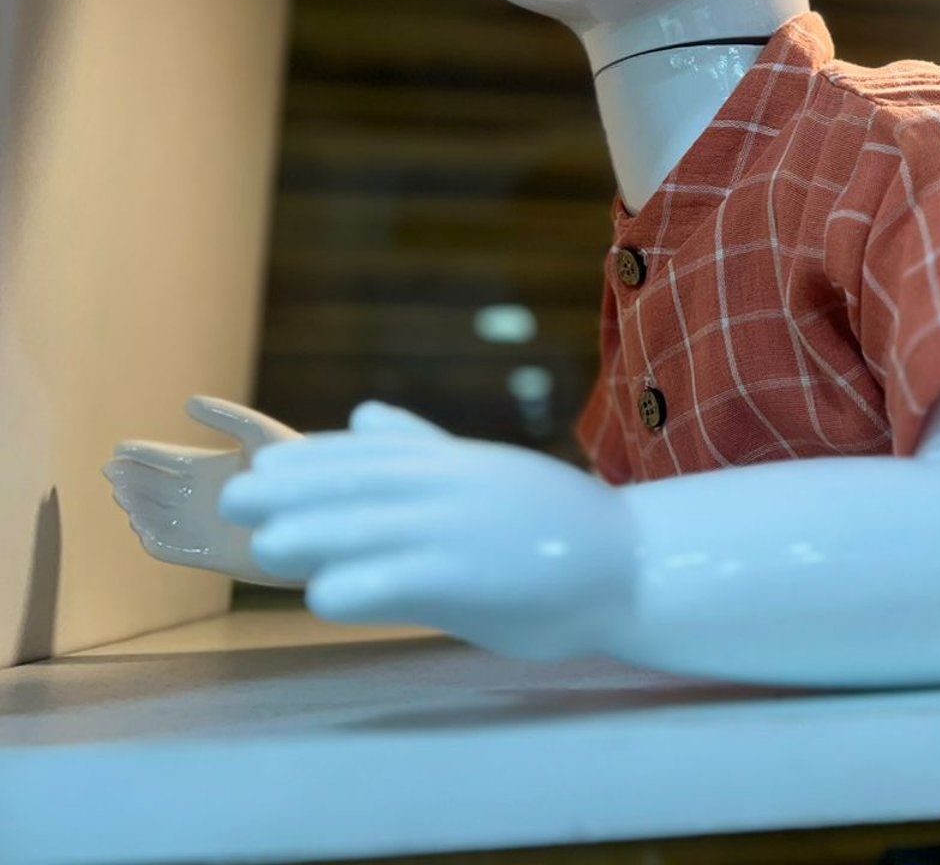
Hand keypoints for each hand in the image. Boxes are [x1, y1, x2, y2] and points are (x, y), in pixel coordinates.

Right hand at [104, 397, 304, 585]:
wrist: (323, 513)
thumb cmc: (299, 468)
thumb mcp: (262, 434)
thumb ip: (228, 417)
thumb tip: (187, 403)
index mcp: (215, 468)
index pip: (168, 461)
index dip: (143, 455)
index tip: (119, 448)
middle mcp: (206, 498)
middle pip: (157, 488)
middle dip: (133, 479)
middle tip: (113, 471)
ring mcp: (207, 527)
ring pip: (158, 517)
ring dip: (139, 506)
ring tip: (123, 493)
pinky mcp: (213, 555)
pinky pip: (173, 548)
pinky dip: (154, 540)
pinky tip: (140, 527)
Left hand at [221, 402, 637, 660]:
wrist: (632, 564)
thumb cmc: (557, 528)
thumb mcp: (487, 475)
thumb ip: (424, 448)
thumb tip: (361, 412)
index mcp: (455, 464)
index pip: (370, 453)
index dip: (313, 459)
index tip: (264, 466)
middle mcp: (454, 488)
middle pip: (361, 482)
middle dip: (297, 490)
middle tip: (237, 499)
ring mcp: (464, 530)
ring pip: (374, 527)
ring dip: (314, 534)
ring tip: (264, 547)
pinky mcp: (476, 576)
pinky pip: (407, 579)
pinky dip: (361, 585)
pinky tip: (322, 596)